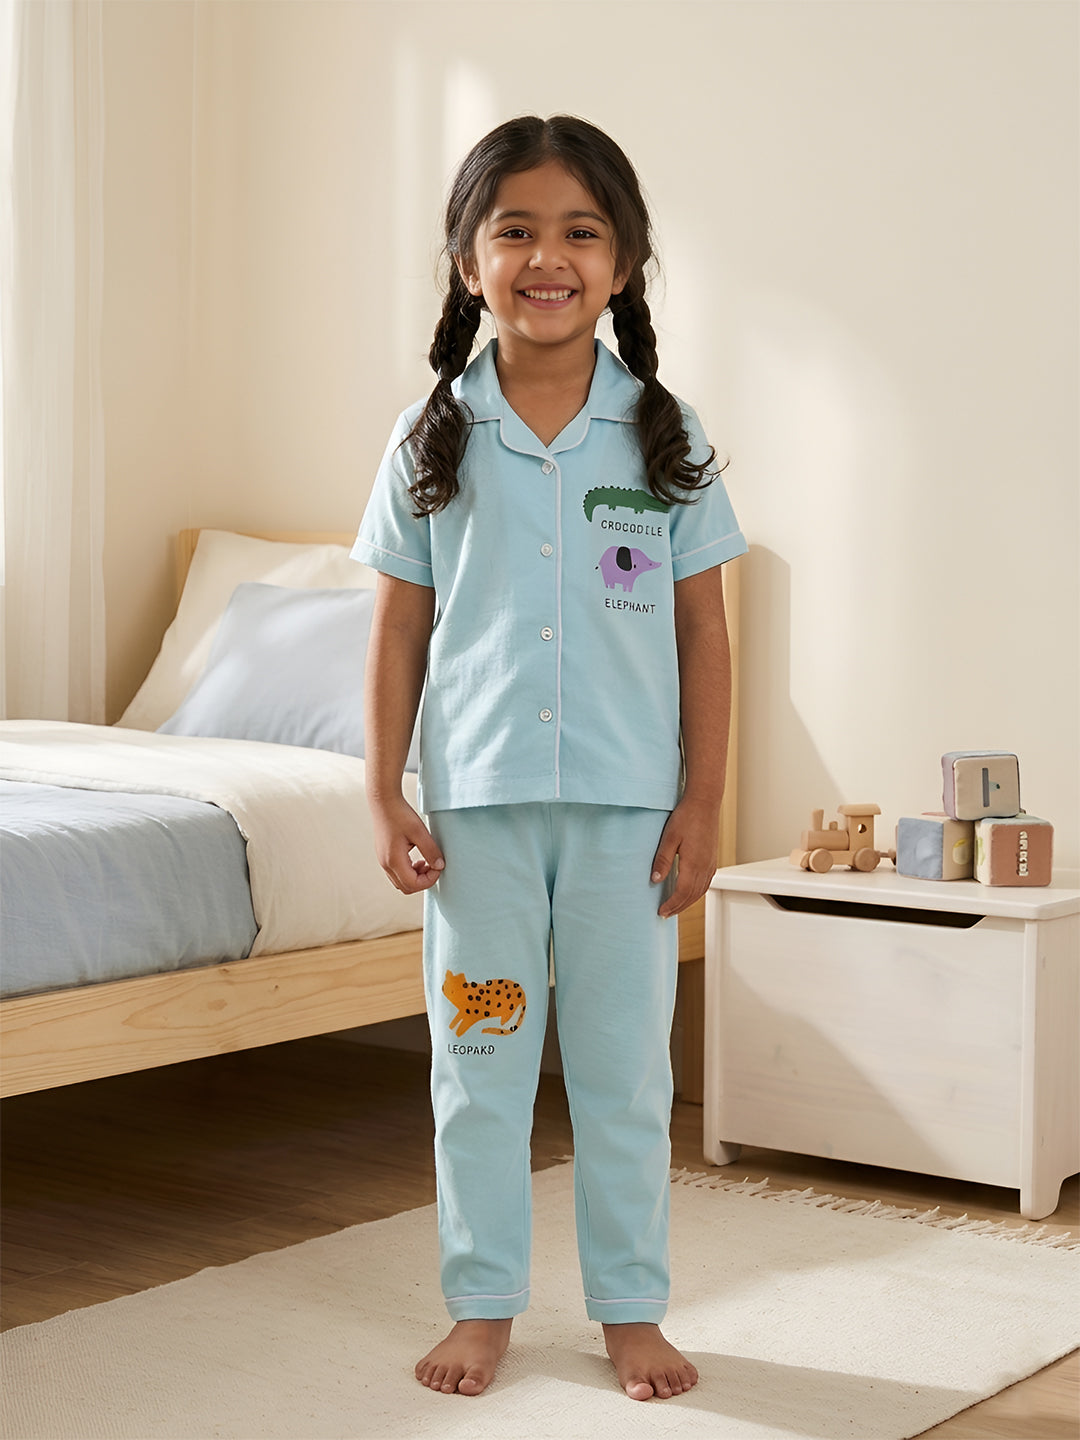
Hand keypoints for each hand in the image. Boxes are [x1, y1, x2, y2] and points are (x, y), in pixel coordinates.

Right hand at [371, 795, 444, 893]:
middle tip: (433, 866)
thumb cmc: (400, 814)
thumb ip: (430, 851)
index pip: (413, 884)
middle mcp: (385, 864)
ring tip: (426, 862)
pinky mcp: (383, 855)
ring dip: (415, 877)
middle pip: (406, 887)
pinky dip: (408, 872)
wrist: (383, 801)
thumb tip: (439, 866)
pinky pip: (396, 873)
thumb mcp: (420, 832)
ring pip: (400, 882)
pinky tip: (417, 859)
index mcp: (394, 860)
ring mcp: (383, 860)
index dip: (429, 880)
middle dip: (423, 881)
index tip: (438, 867)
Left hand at [651, 796, 720, 917]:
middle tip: (665, 914)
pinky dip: (696, 892)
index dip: (671, 904)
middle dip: (678, 907)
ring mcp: (710, 863)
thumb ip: (662, 860)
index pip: (682, 892)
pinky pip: (706, 883)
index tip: (661, 912)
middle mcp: (705, 867)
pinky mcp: (712, 859)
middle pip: (692, 896)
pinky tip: (689, 892)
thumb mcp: (669, 838)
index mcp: (694, 864)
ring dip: (688, 902)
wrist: (704, 803)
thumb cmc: (686, 817)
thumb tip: (654, 880)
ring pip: (701, 891)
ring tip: (675, 907)